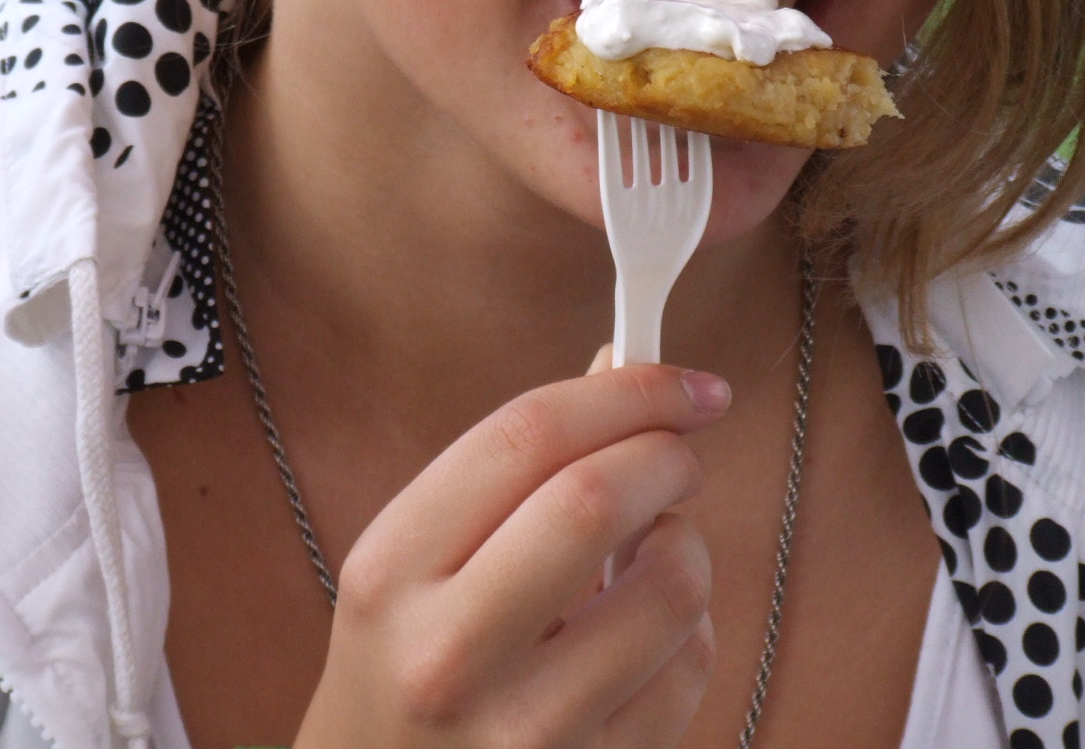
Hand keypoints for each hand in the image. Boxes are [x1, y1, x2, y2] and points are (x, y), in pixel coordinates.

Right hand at [295, 359, 730, 748]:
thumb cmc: (407, 661)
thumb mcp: (416, 559)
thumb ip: (515, 465)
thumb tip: (623, 371)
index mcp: (392, 569)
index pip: (527, 436)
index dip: (626, 392)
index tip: (683, 384)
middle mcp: (447, 651)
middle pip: (596, 499)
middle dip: (666, 455)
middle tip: (677, 457)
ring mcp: (522, 730)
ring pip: (668, 588)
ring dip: (686, 547)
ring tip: (652, 555)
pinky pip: (689, 670)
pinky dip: (691, 630)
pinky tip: (647, 635)